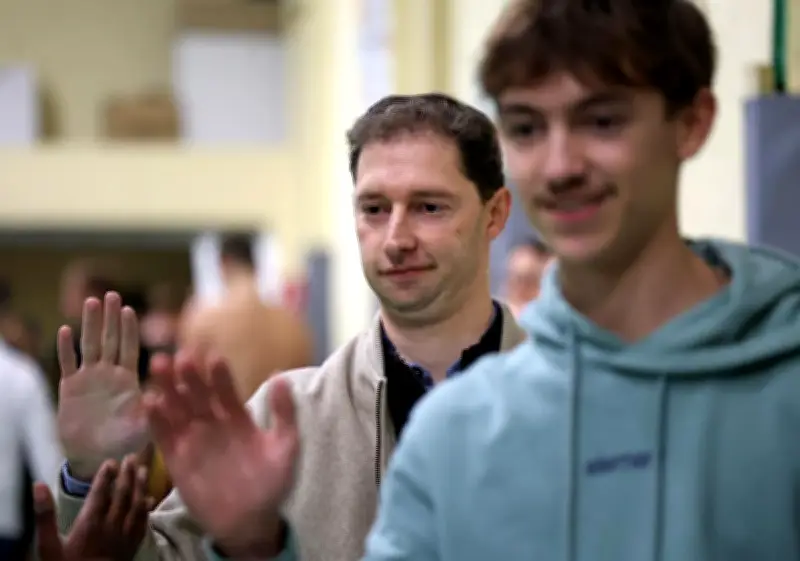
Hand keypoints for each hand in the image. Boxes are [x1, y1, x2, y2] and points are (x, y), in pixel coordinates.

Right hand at [34, 456, 152, 560]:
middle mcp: (111, 526)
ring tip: (143, 469)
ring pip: (136, 505)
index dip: (106, 476)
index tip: (110, 461)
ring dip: (140, 486)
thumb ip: (45, 516)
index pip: (101, 493)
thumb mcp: (48, 547)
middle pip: (122, 495)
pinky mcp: (132, 547)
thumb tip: (38, 486)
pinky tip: (149, 500)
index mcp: (90, 523)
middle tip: (131, 457)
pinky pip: (143, 523)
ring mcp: (124, 537)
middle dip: (126, 474)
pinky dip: (146, 509)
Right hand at [58, 292, 149, 479]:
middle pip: (110, 340)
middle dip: (111, 318)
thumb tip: (160, 396)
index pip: (129, 348)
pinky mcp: (70, 388)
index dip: (129, 330)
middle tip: (111, 294)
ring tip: (92, 301)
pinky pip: (68, 364)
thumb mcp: (143, 428)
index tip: (130, 309)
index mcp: (129, 380)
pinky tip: (65, 330)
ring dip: (90, 324)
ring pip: (89, 345)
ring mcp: (89, 378)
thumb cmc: (126, 442)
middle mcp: (109, 374)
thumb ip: (150, 412)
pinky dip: (66, 348)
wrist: (98, 456)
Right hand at [144, 352, 298, 556]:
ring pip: (177, 407)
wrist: (250, 521)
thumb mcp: (286, 447)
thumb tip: (281, 376)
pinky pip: (163, 436)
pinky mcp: (176, 458)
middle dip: (189, 374)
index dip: (220, 375)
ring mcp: (193, 438)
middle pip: (197, 393)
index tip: (214, 357)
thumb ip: (284, 413)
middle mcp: (212, 422)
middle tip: (181, 356)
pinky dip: (156, 419)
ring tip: (160, 366)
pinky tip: (150, 401)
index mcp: (237, 416)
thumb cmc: (272, 483)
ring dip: (168, 388)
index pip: (226, 390)